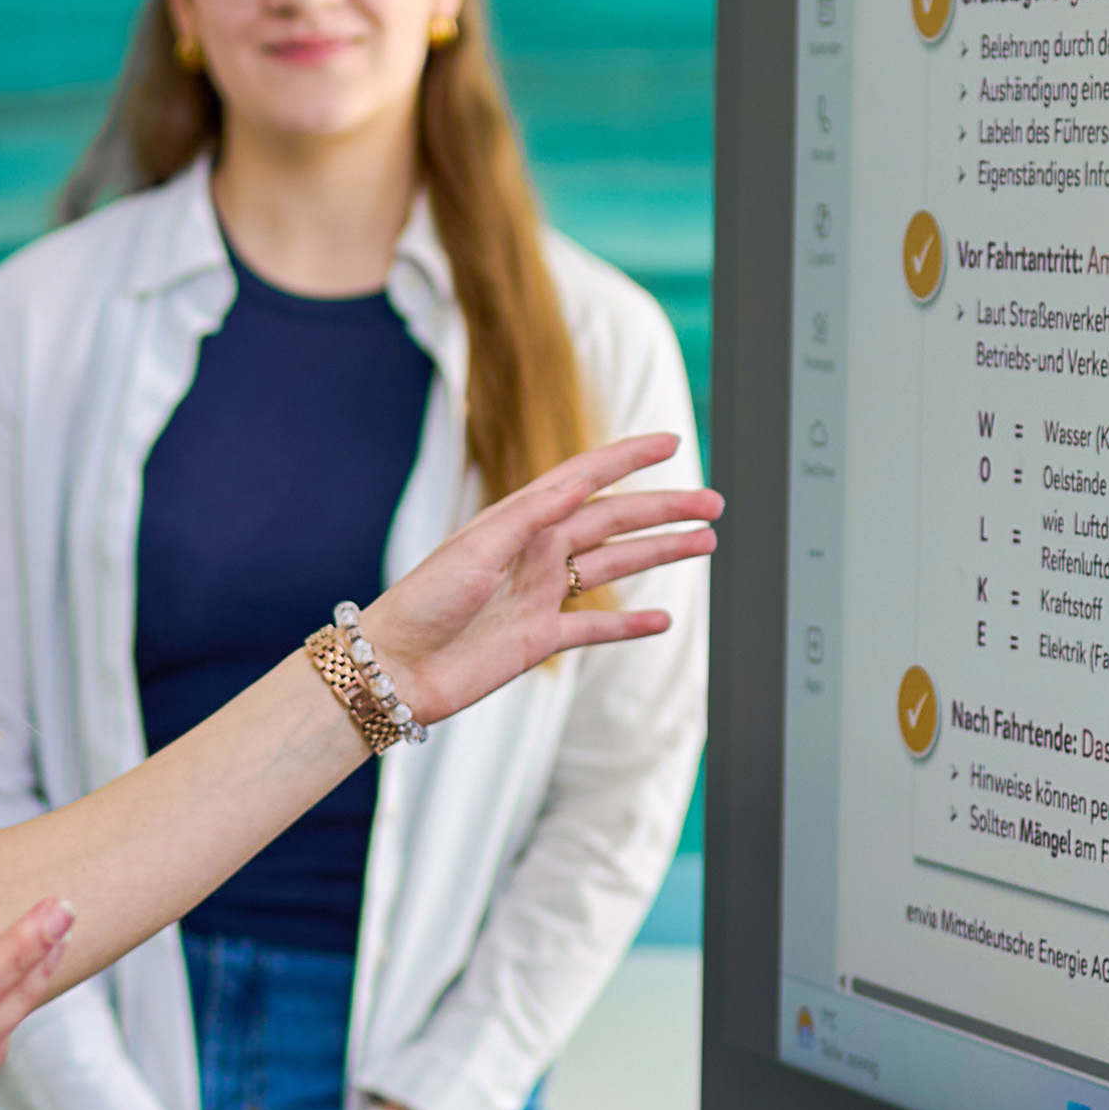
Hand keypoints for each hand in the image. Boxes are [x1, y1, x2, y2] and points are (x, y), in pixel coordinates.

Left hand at [358, 432, 720, 721]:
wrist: (397, 667)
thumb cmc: (424, 600)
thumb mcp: (476, 548)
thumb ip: (532, 515)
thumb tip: (580, 482)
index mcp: (522, 520)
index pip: (586, 478)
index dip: (629, 458)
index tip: (671, 442)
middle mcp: (538, 552)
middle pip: (615, 522)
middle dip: (664, 510)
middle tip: (712, 503)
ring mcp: (543, 595)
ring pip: (616, 567)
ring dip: (660, 553)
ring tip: (705, 543)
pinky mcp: (541, 638)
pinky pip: (597, 627)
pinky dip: (630, 623)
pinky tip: (664, 617)